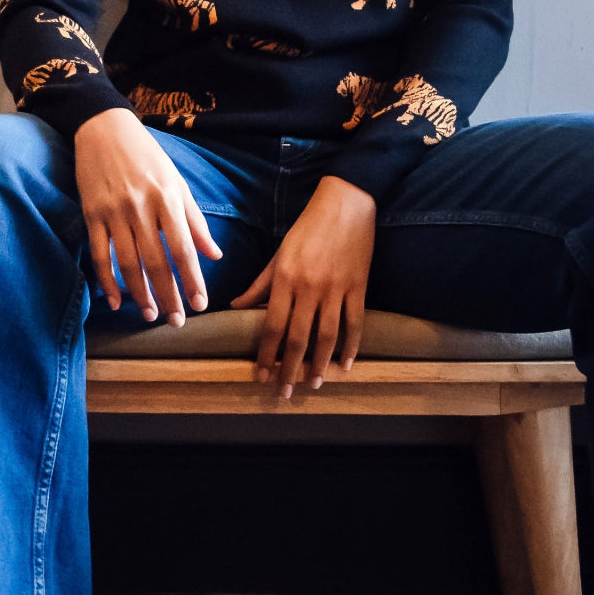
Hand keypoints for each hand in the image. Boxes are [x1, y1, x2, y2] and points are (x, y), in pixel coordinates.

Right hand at [74, 107, 221, 324]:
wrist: (103, 128)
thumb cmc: (147, 157)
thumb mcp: (177, 183)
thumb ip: (195, 221)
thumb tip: (214, 255)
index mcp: (168, 199)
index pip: (184, 248)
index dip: (192, 280)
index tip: (200, 304)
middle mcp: (141, 207)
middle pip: (157, 261)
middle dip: (169, 295)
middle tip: (177, 321)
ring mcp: (114, 212)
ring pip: (128, 262)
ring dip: (139, 293)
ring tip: (150, 315)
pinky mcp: (91, 214)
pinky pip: (99, 254)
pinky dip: (106, 280)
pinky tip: (115, 300)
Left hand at [229, 174, 375, 397]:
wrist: (346, 203)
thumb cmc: (307, 227)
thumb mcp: (278, 254)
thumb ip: (259, 284)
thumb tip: (235, 308)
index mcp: (285, 279)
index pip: (271, 326)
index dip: (266, 355)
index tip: (262, 375)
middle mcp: (308, 287)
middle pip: (298, 338)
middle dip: (289, 368)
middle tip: (284, 391)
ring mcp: (336, 288)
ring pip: (327, 336)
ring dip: (320, 364)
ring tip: (314, 383)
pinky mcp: (358, 286)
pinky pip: (355, 323)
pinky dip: (352, 346)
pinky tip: (346, 364)